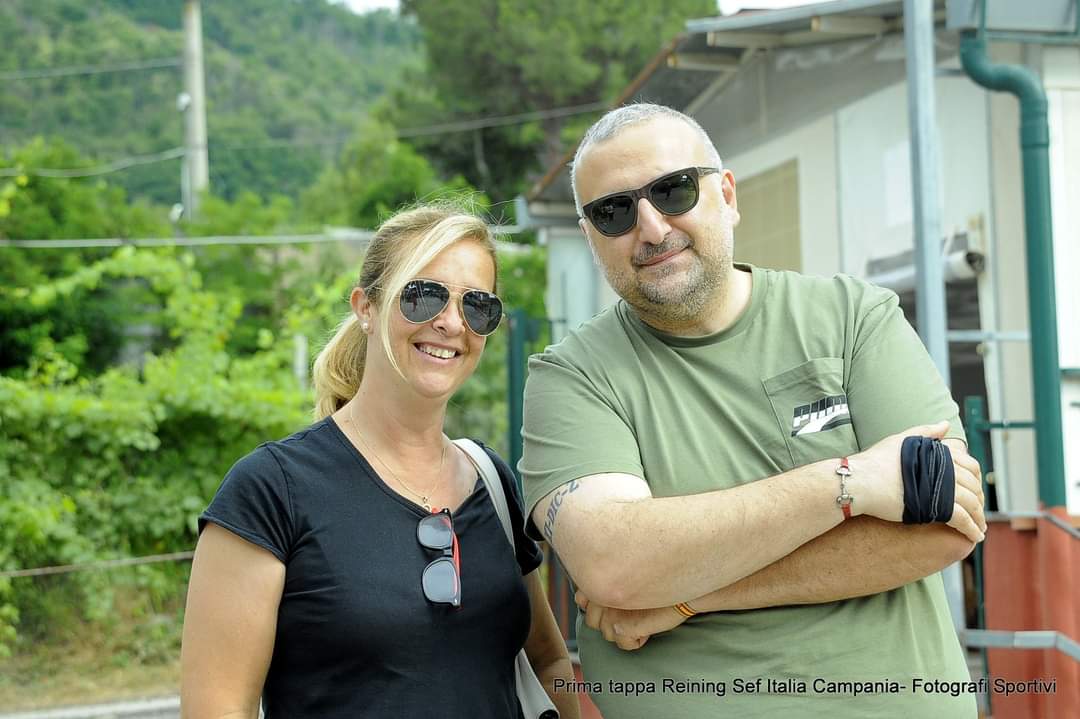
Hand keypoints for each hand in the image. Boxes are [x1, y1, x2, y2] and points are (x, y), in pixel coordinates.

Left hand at [574, 590, 686, 650]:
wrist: (684, 586)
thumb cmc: (658, 579)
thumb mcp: (627, 575)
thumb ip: (605, 582)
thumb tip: (583, 598)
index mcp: (599, 579)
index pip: (581, 599)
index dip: (598, 606)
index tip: (615, 603)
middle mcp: (600, 596)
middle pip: (593, 621)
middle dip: (610, 620)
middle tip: (632, 611)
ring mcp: (611, 612)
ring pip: (608, 635)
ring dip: (625, 630)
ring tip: (641, 616)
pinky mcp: (623, 627)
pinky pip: (625, 644)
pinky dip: (637, 640)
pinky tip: (648, 627)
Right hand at [848, 421, 985, 542]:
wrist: (860, 480)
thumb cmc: (875, 461)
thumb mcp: (900, 440)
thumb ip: (926, 432)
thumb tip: (945, 424)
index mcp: (940, 453)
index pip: (971, 466)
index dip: (976, 480)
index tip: (974, 491)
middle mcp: (945, 469)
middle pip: (974, 487)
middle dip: (980, 501)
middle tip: (978, 512)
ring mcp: (942, 488)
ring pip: (971, 504)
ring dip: (979, 518)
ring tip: (979, 528)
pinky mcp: (935, 507)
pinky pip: (962, 519)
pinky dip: (971, 528)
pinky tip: (975, 536)